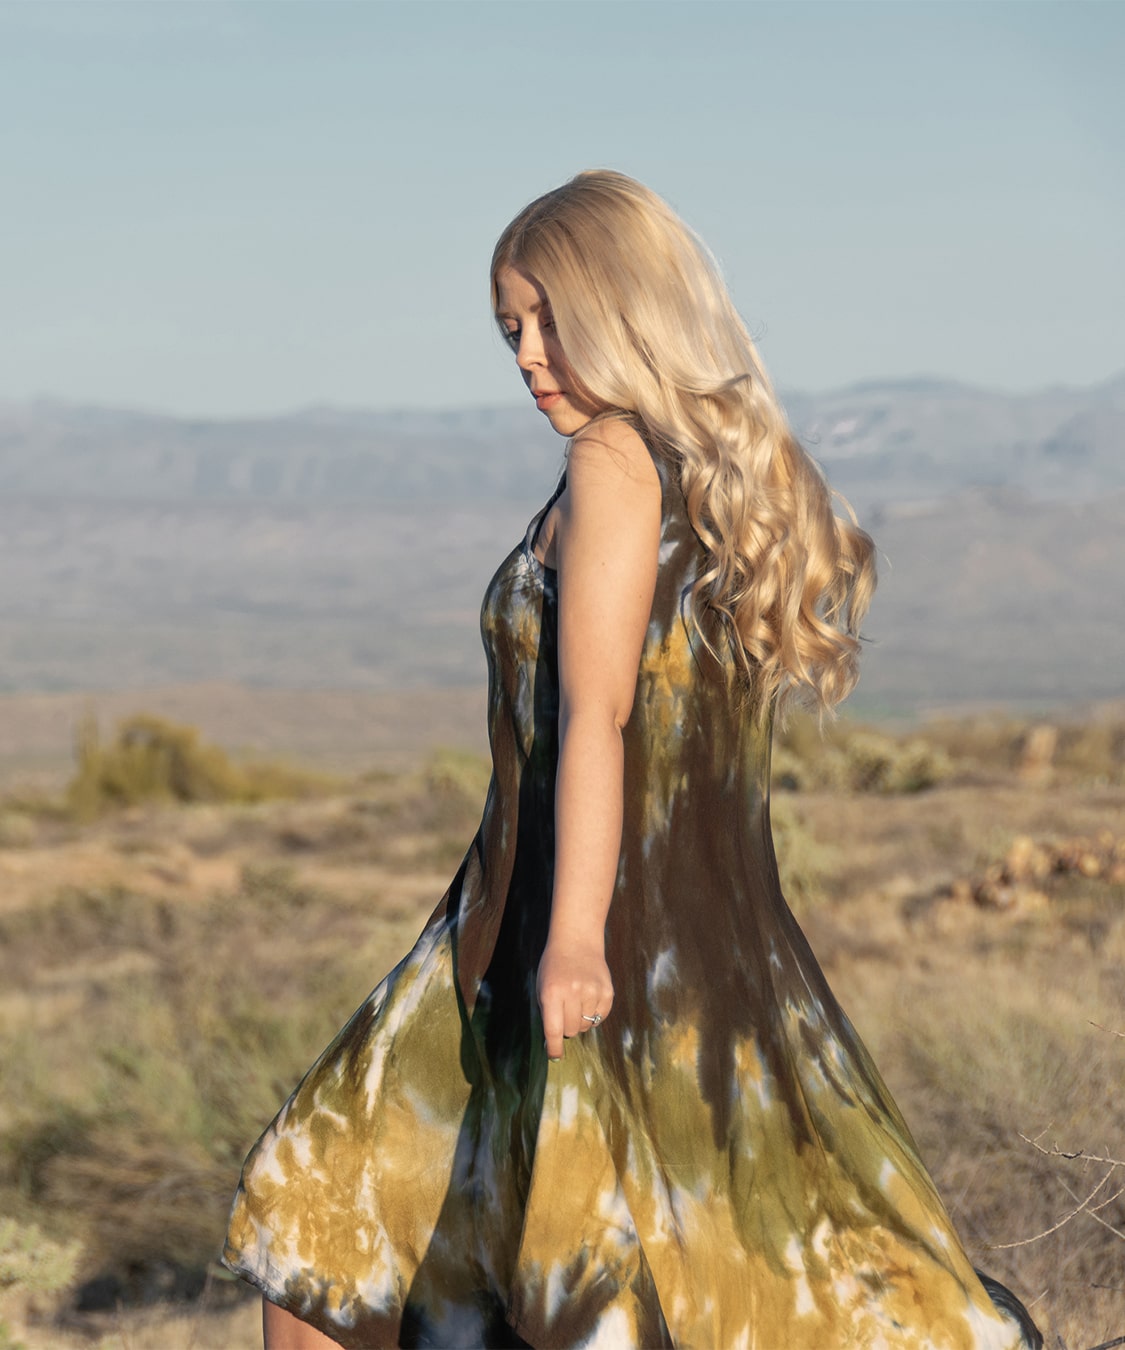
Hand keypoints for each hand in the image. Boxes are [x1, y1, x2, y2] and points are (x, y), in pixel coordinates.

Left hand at [536, 936, 613, 1060]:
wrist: (577, 941)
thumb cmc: (555, 967)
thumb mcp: (542, 987)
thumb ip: (547, 1014)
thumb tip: (553, 1043)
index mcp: (552, 993)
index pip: (553, 1030)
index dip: (554, 1048)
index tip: (555, 1057)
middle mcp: (572, 993)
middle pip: (572, 1030)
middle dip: (567, 1027)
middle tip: (565, 1011)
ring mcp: (592, 991)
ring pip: (586, 1025)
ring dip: (581, 1019)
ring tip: (577, 998)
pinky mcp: (607, 992)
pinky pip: (600, 1017)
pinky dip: (594, 1013)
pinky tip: (588, 997)